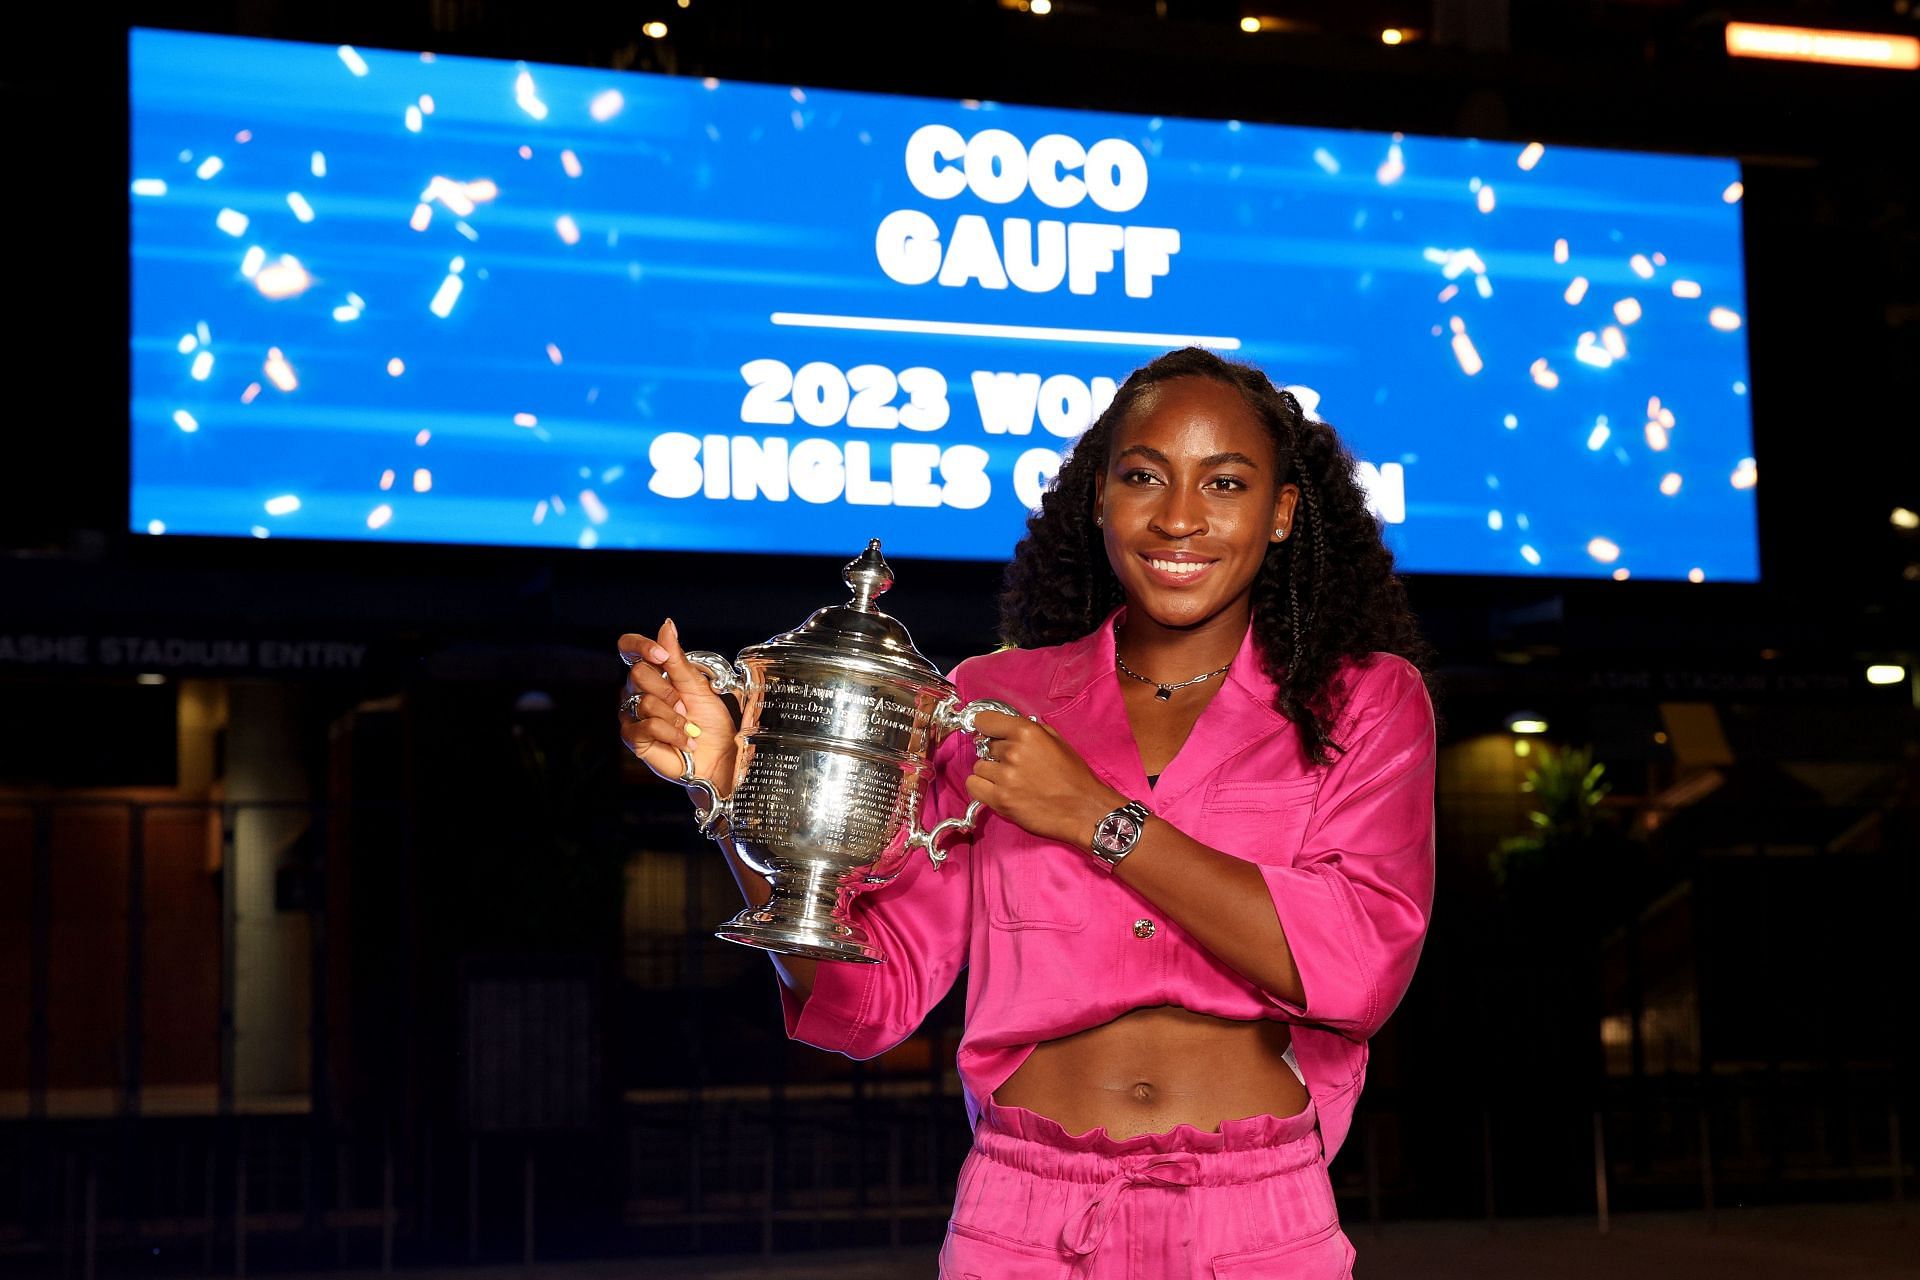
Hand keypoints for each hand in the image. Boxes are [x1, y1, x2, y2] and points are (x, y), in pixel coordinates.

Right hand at [616, 619, 737, 793]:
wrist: (718, 756)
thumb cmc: (710, 721)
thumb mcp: (697, 685)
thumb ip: (677, 658)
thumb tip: (666, 626)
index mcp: (654, 673)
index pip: (629, 648)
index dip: (640, 645)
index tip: (661, 654)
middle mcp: (638, 691)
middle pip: (638, 673)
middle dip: (669, 691)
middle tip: (686, 707)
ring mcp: (633, 714)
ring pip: (645, 702)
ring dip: (676, 718)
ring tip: (690, 729)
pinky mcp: (634, 737)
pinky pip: (647, 725)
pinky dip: (672, 733)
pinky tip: (685, 741)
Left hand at [964, 710, 1126, 846]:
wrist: (1084, 810)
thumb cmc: (1074, 776)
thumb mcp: (1057, 741)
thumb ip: (1030, 730)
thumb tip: (1008, 726)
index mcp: (1027, 732)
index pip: (985, 720)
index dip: (986, 726)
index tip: (988, 732)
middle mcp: (1013, 751)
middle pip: (985, 745)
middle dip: (997, 754)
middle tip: (1015, 765)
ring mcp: (1005, 776)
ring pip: (979, 767)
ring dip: (991, 772)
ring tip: (1011, 780)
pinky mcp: (1000, 799)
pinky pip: (974, 785)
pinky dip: (982, 787)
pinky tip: (999, 790)